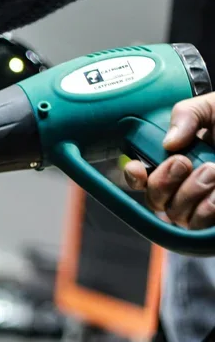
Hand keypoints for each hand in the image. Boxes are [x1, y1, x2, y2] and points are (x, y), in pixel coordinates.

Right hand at [124, 92, 214, 228]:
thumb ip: (186, 114)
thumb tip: (167, 143)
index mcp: (183, 159)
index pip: (144, 178)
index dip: (134, 177)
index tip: (138, 168)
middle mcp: (191, 185)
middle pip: (155, 200)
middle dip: (163, 181)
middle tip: (184, 161)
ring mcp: (208, 204)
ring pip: (176, 215)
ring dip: (189, 193)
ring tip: (213, 171)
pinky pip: (200, 226)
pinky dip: (206, 209)